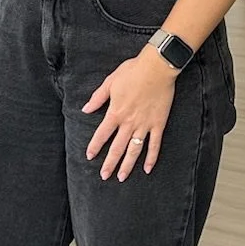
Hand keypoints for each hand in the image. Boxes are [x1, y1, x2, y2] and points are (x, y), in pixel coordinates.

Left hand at [83, 46, 175, 179]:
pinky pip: (155, 144)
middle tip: (104, 176)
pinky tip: (147, 169)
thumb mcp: (110, 82)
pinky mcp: (158, 124)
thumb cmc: (132, 71)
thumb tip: (85, 109)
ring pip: (134, 150)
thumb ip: (98, 98)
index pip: (102, 134)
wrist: (157, 67)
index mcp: (116, 112)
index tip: (89, 156)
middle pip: (117, 147)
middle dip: (110, 163)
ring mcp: (145, 125)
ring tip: (122, 177)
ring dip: (128, 165)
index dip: (95, 146)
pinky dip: (151, 157)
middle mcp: (129, 122)